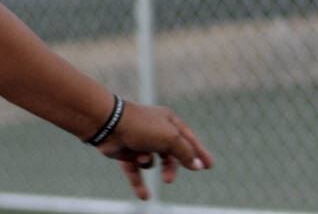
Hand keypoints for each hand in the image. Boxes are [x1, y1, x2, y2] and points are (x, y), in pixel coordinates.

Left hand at [95, 101, 213, 199]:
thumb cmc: (141, 127)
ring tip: (140, 158)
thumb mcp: (171, 138)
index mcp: (168, 121)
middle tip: (168, 179)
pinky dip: (138, 183)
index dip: (199, 152)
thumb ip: (185, 152)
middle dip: (171, 167)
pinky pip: (134, 171)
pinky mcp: (126, 152)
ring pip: (152, 163)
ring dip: (147, 163)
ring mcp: (139, 142)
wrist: (107, 124)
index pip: (188, 139)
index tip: (209, 166)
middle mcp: (154, 130)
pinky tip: (144, 196)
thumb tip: (197, 165)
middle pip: (171, 155)